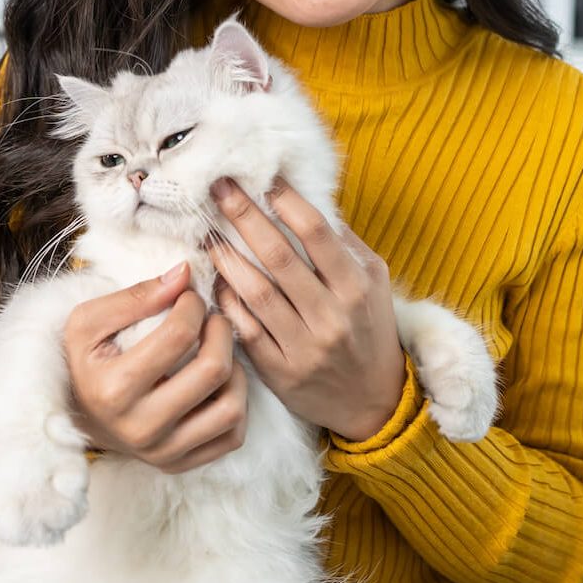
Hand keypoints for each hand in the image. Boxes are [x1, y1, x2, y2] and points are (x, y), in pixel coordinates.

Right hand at [60, 263, 247, 473]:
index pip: (179, 335)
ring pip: (231, 408)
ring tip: (217, 351)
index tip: (187, 297)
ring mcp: (163, 452)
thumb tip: (184, 274)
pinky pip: (233, 436)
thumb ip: (136, 295)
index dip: (192, 304)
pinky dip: (236, 403)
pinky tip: (218, 383)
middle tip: (211, 318)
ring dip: (234, 369)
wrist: (76, 415)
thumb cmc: (85, 361)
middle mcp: (140, 428)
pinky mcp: (181, 464)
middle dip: (221, 330)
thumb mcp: (89, 321)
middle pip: (212, 370)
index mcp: (114, 389)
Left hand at [207, 177, 405, 441]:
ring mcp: (304, 347)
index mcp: (356, 287)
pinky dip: (226, 302)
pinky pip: (245, 330)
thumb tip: (307, 199)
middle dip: (245, 217)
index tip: (263, 180)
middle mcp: (331, 316)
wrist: (373, 403)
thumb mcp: (374, 281)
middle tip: (219, 188)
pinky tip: (214, 281)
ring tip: (207, 233)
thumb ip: (344, 243)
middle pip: (279, 257)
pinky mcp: (280, 373)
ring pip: (255, 294)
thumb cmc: (370, 329)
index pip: (317, 233)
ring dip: (227, 258)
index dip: (286, 202)